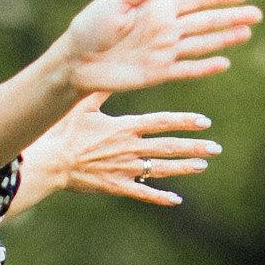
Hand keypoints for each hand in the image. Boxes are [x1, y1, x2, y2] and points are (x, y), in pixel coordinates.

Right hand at [7, 95, 220, 217]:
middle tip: (215, 148)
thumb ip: (102, 87)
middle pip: (168, 146)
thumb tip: (113, 65)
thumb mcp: (83, 104)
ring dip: (183, 167)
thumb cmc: (62, 131)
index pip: (162, 122)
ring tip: (202, 165)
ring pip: (161, 169)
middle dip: (194, 147)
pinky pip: (142, 193)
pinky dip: (159, 197)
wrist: (50, 161)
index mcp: (125, 127)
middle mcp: (130, 148)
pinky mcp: (116, 187)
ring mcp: (125, 169)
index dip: (185, 121)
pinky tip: (176, 199)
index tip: (204, 121)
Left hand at [57, 0, 258, 100]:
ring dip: (225, 39)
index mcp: (157, 7)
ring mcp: (164, 51)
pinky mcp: (158, 73)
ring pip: (203, 44)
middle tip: (257, 15)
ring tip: (247, 33)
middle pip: (206, 22)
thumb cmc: (90, 28)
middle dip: (232, 17)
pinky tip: (224, 63)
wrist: (76, 63)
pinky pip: (188, 69)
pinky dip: (206, 67)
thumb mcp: (116, 2)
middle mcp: (165, 28)